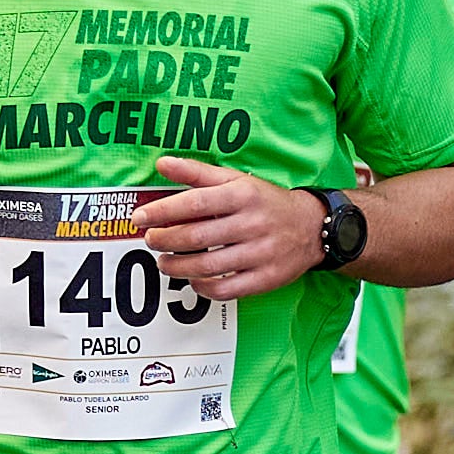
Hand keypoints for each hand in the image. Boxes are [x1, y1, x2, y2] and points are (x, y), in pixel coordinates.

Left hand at [134, 158, 321, 299]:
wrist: (313, 227)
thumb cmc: (266, 202)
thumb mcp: (236, 180)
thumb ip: (197, 172)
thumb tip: (162, 163)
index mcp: (243, 195)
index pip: (195, 202)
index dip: (163, 211)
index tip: (140, 217)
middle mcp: (252, 224)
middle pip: (197, 236)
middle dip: (165, 240)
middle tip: (150, 240)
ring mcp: (261, 253)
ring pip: (208, 266)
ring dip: (177, 267)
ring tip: (164, 262)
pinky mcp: (266, 278)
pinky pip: (226, 289)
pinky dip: (203, 287)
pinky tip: (193, 280)